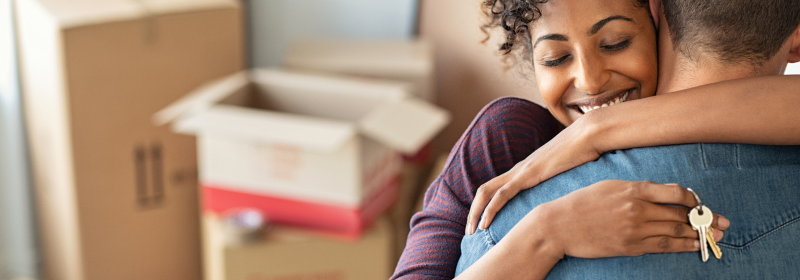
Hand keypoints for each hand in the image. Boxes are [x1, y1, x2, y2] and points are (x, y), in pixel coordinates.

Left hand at [467, 118, 601, 234]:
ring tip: (472, 231)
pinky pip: (502, 193)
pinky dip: (491, 208)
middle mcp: (518, 170)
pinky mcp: (528, 174)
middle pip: (485, 190)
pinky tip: (485, 223)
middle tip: (469, 231)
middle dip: (473, 211)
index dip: (485, 205)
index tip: (482, 224)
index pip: (496, 188)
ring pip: (487, 192)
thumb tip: (570, 199)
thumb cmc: (584, 153)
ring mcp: (521, 171)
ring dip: (476, 212)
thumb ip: (563, 183)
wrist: (589, 135)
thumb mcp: (569, 173)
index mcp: (525, 170)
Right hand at [527, 180, 729, 258]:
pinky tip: (694, 246)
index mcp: (633, 189)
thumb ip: (636, 189)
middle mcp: (638, 208)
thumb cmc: (581, 202)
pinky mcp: (630, 246)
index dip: (693, 198)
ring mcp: (635, 229)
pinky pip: (662, 246)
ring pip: (676, 231)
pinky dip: (681, 246)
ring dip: (699, 234)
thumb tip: (661, 194)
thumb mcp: (609, 186)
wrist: (559, 225)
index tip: (700, 202)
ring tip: (715, 235)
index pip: (675, 192)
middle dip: (705, 219)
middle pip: (681, 214)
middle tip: (723, 222)